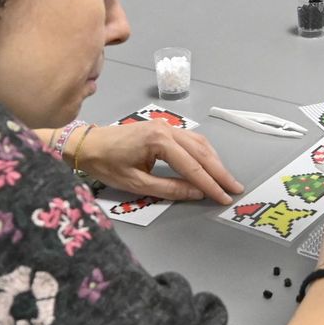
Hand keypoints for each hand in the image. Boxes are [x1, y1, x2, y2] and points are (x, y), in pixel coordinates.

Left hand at [76, 121, 244, 204]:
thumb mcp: (136, 183)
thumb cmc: (107, 164)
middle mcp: (167, 129)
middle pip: (201, 153)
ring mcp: (166, 126)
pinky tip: (211, 163)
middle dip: (220, 172)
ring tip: (226, 179)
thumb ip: (169, 188)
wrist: (88, 144)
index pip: (192, 167)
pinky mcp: (164, 128)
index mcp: (159, 142)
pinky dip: (204, 153)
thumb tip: (197, 193)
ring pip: (200, 144)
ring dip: (215, 161)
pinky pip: (191, 140)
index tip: (224, 198)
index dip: (210, 185)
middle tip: (235, 188)